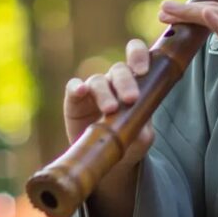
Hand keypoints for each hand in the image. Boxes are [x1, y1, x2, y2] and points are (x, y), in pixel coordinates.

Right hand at [62, 38, 155, 176]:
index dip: (139, 56)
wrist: (108, 159)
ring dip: (105, 93)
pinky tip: (81, 91)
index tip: (144, 71)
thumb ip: (143, 131)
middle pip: (119, 69)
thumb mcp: (142, 138)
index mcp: (136, 82)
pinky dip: (76, 88)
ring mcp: (94, 89)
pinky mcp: (75, 101)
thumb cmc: (130, 141)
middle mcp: (114, 81)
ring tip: (111, 109)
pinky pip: (73, 87)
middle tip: (132, 98)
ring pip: (98, 80)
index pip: (138, 57)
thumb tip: (140, 129)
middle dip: (126, 82)